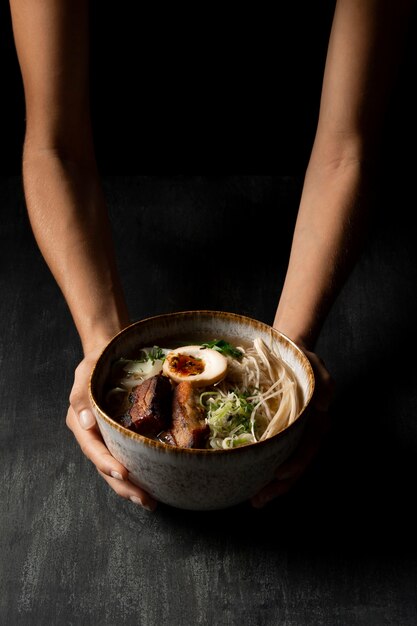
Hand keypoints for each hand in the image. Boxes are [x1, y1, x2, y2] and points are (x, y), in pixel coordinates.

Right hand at [66, 347, 156, 511]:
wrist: (109, 353)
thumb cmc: (96, 361)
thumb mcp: (85, 371)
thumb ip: (81, 394)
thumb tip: (85, 422)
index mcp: (80, 422)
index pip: (93, 448)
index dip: (106, 463)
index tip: (123, 474)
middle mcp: (93, 434)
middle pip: (106, 466)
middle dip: (123, 486)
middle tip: (144, 499)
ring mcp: (108, 437)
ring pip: (118, 467)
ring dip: (132, 486)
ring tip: (150, 501)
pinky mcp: (122, 435)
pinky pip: (130, 456)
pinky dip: (141, 471)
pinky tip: (156, 483)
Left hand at [251, 347, 333, 507]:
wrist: (288, 353)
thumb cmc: (301, 359)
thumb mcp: (314, 364)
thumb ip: (323, 382)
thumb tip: (324, 406)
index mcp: (317, 419)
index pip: (309, 447)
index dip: (296, 463)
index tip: (278, 474)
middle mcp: (308, 432)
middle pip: (297, 464)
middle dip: (281, 485)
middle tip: (259, 499)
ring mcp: (295, 435)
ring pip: (287, 465)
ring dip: (273, 485)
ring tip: (255, 500)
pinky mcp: (281, 434)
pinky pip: (276, 456)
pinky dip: (265, 470)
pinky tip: (250, 482)